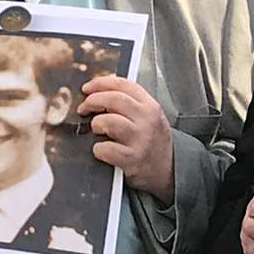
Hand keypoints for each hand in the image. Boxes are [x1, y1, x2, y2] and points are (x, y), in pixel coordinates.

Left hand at [79, 76, 174, 201]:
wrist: (168, 171)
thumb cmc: (153, 143)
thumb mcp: (151, 117)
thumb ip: (132, 103)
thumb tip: (100, 91)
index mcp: (151, 106)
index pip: (123, 85)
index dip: (100, 83)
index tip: (87, 88)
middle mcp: (147, 120)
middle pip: (113, 99)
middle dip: (92, 101)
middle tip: (84, 108)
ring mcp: (140, 139)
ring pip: (107, 121)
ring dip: (96, 124)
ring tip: (97, 129)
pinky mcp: (132, 159)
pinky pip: (104, 148)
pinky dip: (98, 149)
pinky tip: (102, 150)